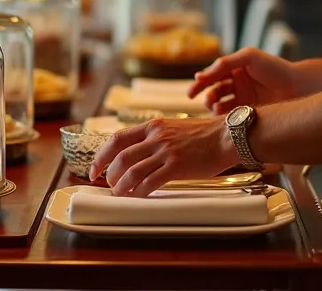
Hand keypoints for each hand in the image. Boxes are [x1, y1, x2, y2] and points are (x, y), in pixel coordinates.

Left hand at [90, 117, 239, 196]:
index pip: (116, 139)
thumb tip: (137, 153)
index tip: (95, 169)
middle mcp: (156, 137)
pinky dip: (139, 192)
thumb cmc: (203, 135)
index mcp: (152, 126)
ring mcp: (166, 151)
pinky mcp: (176, 166)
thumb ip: (155, 137)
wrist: (226, 136)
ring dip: (121, 186)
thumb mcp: (173, 127)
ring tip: (120, 194)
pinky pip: (150, 182)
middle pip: (120, 157)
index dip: (101, 156)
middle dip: (109, 175)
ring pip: (131, 171)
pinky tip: (138, 196)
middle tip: (110, 186)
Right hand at [187, 47, 295, 114]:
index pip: (212, 76)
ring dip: (214, 108)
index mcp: (235, 69)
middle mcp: (237, 84)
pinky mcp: (248, 113)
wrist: (298, 86)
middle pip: (213, 92)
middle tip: (206, 102)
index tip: (192, 92)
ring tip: (216, 108)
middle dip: (206, 97)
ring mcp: (242, 99)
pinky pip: (230, 117)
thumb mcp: (248, 57)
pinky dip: (223, 118)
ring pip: (220, 106)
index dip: (200, 84)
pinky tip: (224, 118)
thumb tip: (199, 75)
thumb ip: (224, 63)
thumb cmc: (274, 68)